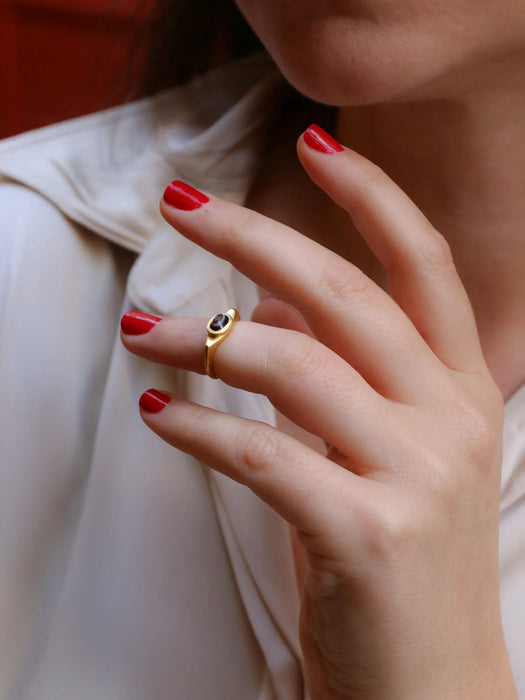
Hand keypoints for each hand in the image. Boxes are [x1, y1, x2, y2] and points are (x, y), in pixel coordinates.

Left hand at [120, 126, 517, 699]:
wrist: (433, 684)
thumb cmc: (399, 555)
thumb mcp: (383, 451)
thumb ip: (336, 371)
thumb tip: (268, 306)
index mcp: (465, 388)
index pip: (424, 265)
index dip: (372, 198)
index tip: (316, 145)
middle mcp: (452, 418)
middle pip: (344, 295)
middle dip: (256, 236)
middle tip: (181, 208)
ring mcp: (419, 476)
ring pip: (297, 367)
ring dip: (204, 341)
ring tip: (140, 332)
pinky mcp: (370, 537)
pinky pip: (266, 456)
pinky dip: (200, 427)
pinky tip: (157, 413)